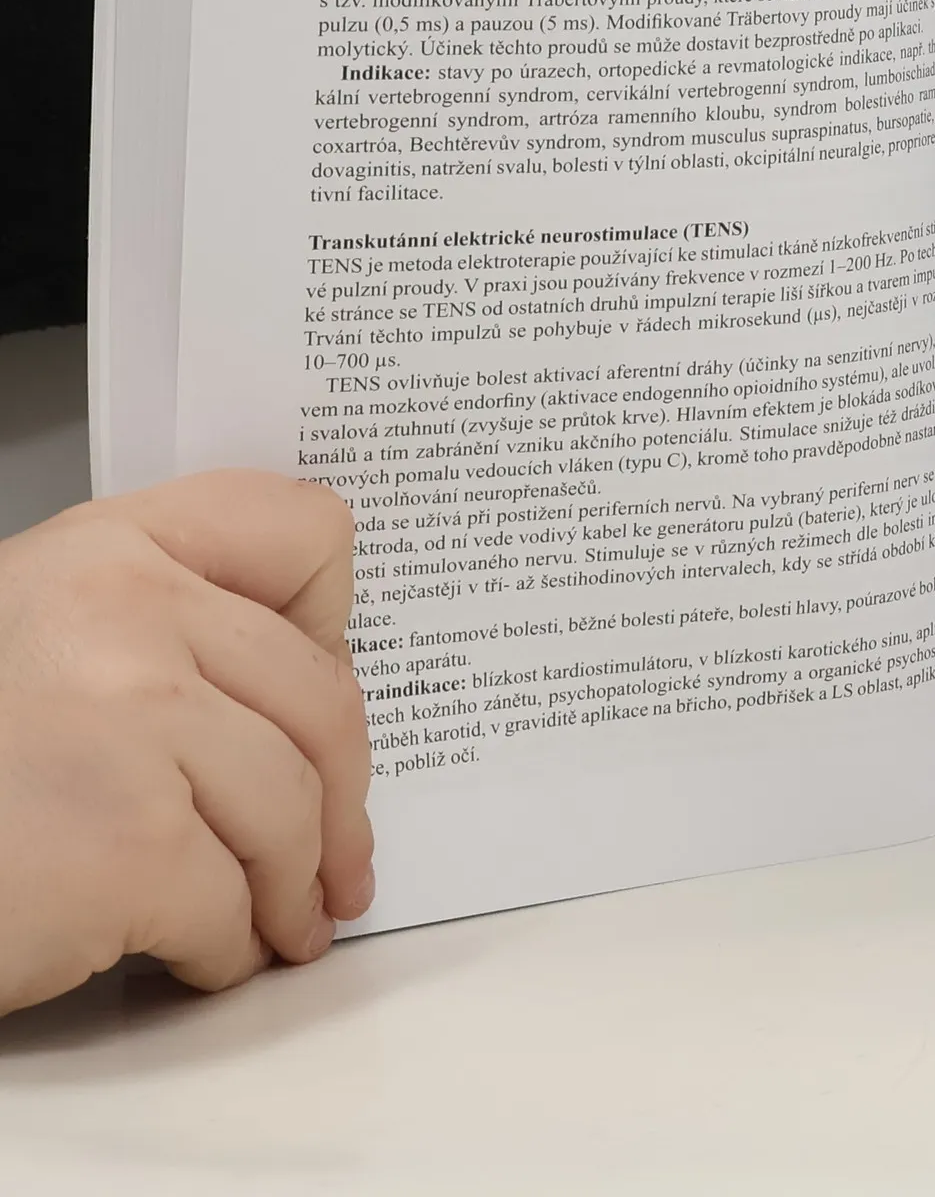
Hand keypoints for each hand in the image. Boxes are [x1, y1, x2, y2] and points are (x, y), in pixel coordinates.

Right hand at [0, 472, 372, 1015]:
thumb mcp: (38, 636)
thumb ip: (157, 630)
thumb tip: (294, 700)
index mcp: (110, 549)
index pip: (299, 530)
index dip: (335, 619)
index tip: (335, 683)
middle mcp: (129, 612)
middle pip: (321, 699)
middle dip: (344, 799)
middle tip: (342, 860)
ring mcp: (134, 723)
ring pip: (291, 810)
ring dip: (294, 887)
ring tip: (284, 923)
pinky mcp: (128, 843)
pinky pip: (229, 905)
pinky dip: (226, 948)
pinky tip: (207, 956)